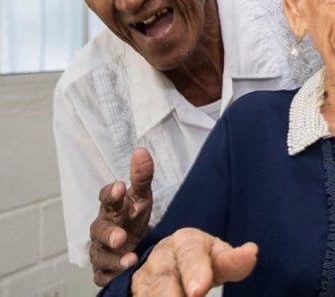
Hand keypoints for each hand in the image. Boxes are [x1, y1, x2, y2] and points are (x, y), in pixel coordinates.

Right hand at [90, 148, 154, 285]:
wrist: (131, 243)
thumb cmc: (133, 216)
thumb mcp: (141, 197)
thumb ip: (142, 176)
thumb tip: (141, 150)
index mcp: (112, 207)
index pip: (106, 198)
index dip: (111, 193)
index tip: (119, 187)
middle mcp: (103, 228)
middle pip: (100, 230)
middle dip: (109, 233)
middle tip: (121, 235)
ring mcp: (101, 249)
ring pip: (100, 255)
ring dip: (113, 258)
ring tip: (130, 259)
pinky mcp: (104, 269)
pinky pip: (102, 275)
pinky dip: (111, 275)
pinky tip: (123, 274)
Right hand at [131, 228, 257, 295]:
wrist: (168, 260)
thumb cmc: (199, 258)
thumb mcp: (216, 255)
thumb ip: (231, 260)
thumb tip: (251, 252)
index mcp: (185, 242)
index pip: (191, 255)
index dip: (195, 272)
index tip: (200, 289)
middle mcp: (161, 259)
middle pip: (164, 278)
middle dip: (171, 294)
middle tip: (193, 295)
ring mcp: (145, 279)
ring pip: (148, 293)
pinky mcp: (137, 293)